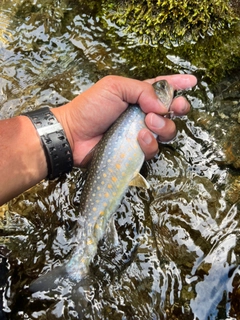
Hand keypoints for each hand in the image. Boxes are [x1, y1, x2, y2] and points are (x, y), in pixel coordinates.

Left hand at [52, 74, 196, 164]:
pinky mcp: (135, 151)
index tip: (191, 82)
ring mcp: (139, 133)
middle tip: (177, 107)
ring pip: (166, 131)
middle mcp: (141, 114)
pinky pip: (153, 148)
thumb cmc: (90, 108)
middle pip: (170, 111)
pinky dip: (150, 143)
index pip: (162, 87)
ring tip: (146, 122)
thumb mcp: (115, 87)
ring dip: (163, 126)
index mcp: (136, 95)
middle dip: (179, 108)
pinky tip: (139, 137)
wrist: (74, 135)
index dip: (178, 84)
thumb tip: (163, 105)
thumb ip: (142, 90)